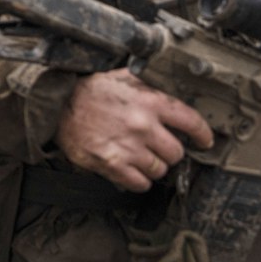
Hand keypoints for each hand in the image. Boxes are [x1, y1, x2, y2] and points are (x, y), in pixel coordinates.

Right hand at [55, 68, 213, 191]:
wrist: (57, 105)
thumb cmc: (89, 91)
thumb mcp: (122, 77)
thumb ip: (149, 84)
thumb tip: (171, 84)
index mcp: (149, 101)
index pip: (191, 122)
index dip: (203, 135)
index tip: (204, 140)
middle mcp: (142, 125)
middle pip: (176, 153)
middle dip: (169, 151)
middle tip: (157, 147)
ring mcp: (128, 147)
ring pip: (160, 170)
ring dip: (153, 167)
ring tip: (140, 157)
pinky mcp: (112, 164)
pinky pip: (140, 184)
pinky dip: (138, 180)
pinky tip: (131, 169)